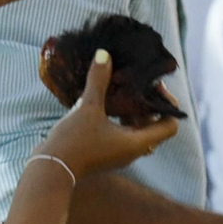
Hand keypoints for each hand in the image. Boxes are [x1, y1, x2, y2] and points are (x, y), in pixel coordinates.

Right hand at [35, 52, 178, 176]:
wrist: (52, 169)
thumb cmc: (74, 141)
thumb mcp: (87, 107)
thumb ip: (99, 81)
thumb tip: (104, 54)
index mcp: (137, 142)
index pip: (170, 125)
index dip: (167, 105)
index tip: (151, 88)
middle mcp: (134, 150)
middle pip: (155, 126)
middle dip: (149, 105)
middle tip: (136, 87)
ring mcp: (121, 154)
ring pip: (139, 130)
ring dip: (134, 112)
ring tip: (121, 93)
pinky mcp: (108, 154)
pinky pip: (124, 135)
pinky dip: (121, 120)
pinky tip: (106, 105)